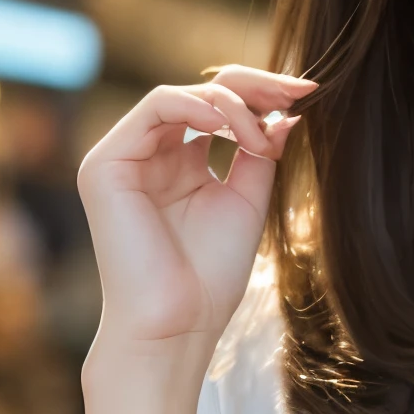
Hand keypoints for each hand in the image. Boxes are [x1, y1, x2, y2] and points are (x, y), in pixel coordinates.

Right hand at [77, 66, 314, 350]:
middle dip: (253, 87)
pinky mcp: (105, 164)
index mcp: (178, 165)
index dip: (261, 96)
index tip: (307, 94)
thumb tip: (286, 112)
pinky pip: (155, 108)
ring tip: (261, 135)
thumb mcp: (246, 201)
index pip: (217, 109)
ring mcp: (123, 157)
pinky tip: (231, 128)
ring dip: (231, 105)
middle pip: (200, 94)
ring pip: (179, 95)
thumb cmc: (209, 278)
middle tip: (297, 91)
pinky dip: (198, 108)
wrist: (177, 326)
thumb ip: (259, 153)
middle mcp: (148, 156)